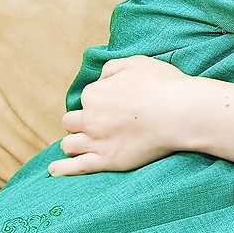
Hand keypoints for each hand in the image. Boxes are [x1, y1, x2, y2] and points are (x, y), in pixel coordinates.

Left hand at [48, 56, 190, 175]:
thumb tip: (100, 78)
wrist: (179, 113)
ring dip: (73, 142)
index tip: (110, 105)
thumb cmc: (162, 85)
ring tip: (80, 144)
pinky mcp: (106, 161)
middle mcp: (89, 118)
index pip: (87, 98)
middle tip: (96, 125)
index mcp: (94, 94)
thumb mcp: (136, 63)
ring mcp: (96, 141)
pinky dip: (62, 168)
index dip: (98, 101)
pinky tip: (54, 170)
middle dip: (80, 122)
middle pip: (72, 121)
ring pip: (70, 144)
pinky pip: (76, 167)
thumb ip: (112, 68)